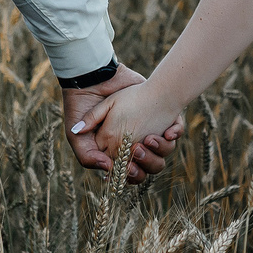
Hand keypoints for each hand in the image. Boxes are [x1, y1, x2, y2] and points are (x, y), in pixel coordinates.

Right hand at [63, 65, 179, 179]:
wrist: (93, 77)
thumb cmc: (82, 107)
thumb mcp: (76, 135)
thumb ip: (87, 156)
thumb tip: (108, 168)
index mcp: (118, 152)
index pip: (132, 173)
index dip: (133, 174)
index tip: (129, 168)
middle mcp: (136, 142)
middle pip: (151, 166)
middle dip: (148, 164)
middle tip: (137, 151)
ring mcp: (149, 129)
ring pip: (165, 151)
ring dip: (160, 150)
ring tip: (149, 139)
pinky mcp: (160, 114)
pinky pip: (176, 131)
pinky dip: (175, 133)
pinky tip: (167, 132)